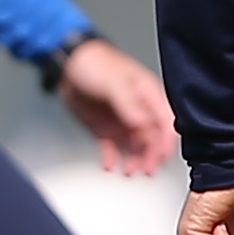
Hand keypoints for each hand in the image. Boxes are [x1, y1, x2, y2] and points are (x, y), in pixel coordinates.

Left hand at [55, 37, 178, 175]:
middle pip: (153, 140)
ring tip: (128, 171)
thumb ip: (129, 103)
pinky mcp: (106, 130)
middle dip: (151, 156)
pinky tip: (109, 166)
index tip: (162, 156)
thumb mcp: (114, 81)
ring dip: (135, 161)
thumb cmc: (94, 63)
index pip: (166, 122)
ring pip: (135, 148)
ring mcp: (123, 122)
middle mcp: (139, 111)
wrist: (67, 65)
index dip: (167, 141)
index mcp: (148, 95)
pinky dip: (113, 159)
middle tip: (146, 170)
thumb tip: (142, 122)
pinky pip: (113, 150)